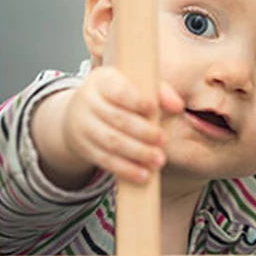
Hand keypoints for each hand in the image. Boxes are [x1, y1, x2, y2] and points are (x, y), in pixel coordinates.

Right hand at [59, 66, 184, 184]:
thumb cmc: (115, 97)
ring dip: (137, 153)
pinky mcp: (85, 148)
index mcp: (102, 81)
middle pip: (116, 119)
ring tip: (158, 160)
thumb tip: (177, 105)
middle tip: (162, 139)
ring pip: (111, 142)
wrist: (78, 113)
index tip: (152, 108)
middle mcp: (89, 102)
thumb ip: (158, 91)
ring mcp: (84, 126)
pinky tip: (143, 175)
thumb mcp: (132, 85)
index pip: (118, 90)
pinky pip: (105, 160)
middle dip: (142, 131)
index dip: (135, 100)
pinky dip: (125, 169)